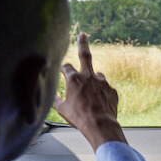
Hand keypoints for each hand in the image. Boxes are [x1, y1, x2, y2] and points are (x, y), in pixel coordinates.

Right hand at [54, 33, 125, 148]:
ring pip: (97, 76)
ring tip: (92, 96)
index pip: (66, 67)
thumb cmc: (79, 118)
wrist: (100, 125)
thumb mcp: (62, 109)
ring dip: (93, 81)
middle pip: (85, 54)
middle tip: (83, 34)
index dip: (63, 69)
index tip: (62, 70)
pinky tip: (100, 104)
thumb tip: (49, 97)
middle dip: (82, 42)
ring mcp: (102, 82)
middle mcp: (88, 76)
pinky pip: (106, 89)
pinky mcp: (112, 90)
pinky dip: (102, 94)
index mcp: (73, 79)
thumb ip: (56, 100)